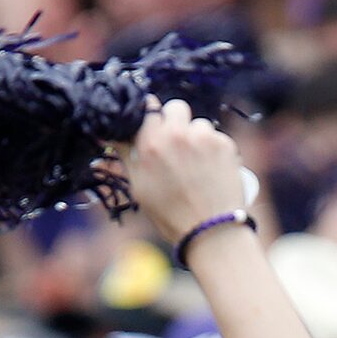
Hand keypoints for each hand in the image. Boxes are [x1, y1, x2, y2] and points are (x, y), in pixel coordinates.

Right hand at [122, 100, 250, 246]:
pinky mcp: (225, 144)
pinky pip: (217, 136)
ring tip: (197, 164)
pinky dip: (214, 149)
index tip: (154, 124)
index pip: (147, 106)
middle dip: (175, 121)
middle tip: (177, 143)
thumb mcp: (139, 185)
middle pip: (175, 107)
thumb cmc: (171, 214)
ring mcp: (203, 137)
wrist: (211, 231)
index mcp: (150, 142)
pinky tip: (212, 170)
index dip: (151, 115)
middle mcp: (176, 134)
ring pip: (198, 123)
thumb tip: (111, 134)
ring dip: (196, 137)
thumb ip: (127, 154)